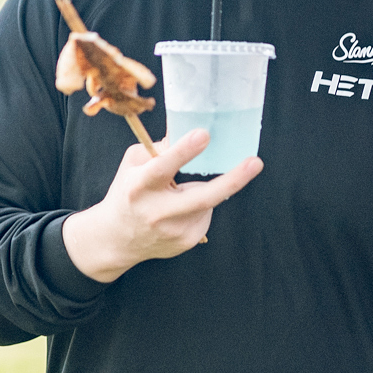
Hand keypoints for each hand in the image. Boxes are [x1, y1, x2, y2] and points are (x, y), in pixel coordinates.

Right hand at [61, 130, 261, 282]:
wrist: (116, 240)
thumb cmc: (127, 193)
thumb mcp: (133, 165)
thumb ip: (160, 149)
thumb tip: (191, 131)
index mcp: (139, 186)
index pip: (163, 167)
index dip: (183, 151)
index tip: (204, 134)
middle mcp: (157, 212)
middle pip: (202, 197)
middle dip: (232, 180)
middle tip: (256, 162)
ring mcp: (174, 231)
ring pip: (206, 201)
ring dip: (200, 191)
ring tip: (175, 196)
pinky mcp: (186, 241)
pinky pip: (205, 215)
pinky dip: (198, 207)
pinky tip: (177, 212)